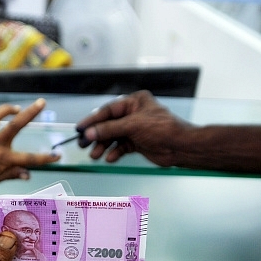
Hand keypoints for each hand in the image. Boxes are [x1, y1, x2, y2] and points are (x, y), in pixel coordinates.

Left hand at [0, 98, 60, 190]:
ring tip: (16, 108)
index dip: (45, 158)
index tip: (57, 156)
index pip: (29, 159)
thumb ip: (10, 175)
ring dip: (6, 109)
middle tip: (41, 102)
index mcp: (3, 160)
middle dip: (31, 113)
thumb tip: (28, 174)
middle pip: (17, 125)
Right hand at [75, 90, 191, 166]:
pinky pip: (120, 147)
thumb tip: (89, 133)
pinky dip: (114, 152)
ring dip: (103, 146)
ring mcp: (135, 129)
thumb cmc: (163, 129)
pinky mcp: (137, 142)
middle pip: (109, 124)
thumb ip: (109, 129)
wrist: (180, 147)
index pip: (108, 110)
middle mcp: (134, 114)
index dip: (93, 120)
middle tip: (83, 144)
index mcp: (134, 102)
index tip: (80, 128)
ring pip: (113, 137)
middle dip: (96, 136)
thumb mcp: (132, 126)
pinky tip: (109, 158)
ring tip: (95, 155)